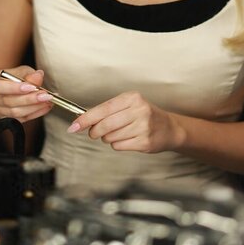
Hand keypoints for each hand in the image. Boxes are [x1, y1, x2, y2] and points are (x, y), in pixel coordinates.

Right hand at [0, 68, 52, 122]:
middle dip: (30, 99)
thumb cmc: (10, 77)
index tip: (32, 87)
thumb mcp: (18, 70)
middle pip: (8, 102)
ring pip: (15, 113)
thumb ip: (27, 74)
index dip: (14, 88)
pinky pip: (21, 119)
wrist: (3, 87)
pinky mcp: (6, 119)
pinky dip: (36, 113)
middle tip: (46, 95)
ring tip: (48, 100)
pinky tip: (45, 106)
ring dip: (35, 107)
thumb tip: (38, 76)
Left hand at [67, 90, 181, 152]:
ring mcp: (143, 127)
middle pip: (104, 125)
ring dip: (108, 138)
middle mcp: (139, 111)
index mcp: (132, 98)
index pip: (103, 109)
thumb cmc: (144, 115)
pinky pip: (118, 146)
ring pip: (110, 137)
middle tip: (95, 132)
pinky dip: (117, 144)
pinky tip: (127, 139)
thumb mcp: (128, 105)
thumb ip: (106, 111)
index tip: (74, 127)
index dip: (86, 119)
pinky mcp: (144, 142)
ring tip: (120, 132)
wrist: (169, 128)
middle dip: (95, 131)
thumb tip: (82, 121)